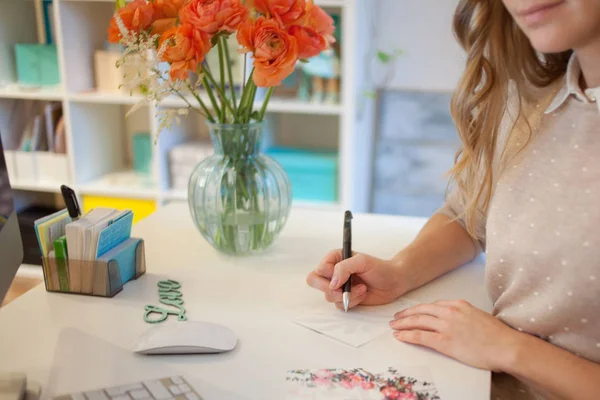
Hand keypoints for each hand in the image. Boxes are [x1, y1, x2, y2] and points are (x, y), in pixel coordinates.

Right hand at [306, 249, 406, 309]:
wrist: (393, 282)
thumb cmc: (379, 268)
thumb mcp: (362, 261)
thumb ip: (344, 268)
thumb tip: (332, 282)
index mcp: (335, 258)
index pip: (319, 268)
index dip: (328, 275)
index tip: (342, 278)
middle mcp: (334, 272)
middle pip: (314, 281)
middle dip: (328, 289)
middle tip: (341, 290)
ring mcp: (338, 286)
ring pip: (328, 296)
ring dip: (346, 295)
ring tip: (362, 289)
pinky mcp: (345, 298)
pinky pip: (339, 305)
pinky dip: (352, 302)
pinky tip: (363, 295)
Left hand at [390, 300, 521, 370]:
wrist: (506, 346)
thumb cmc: (497, 335)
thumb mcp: (477, 316)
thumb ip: (463, 315)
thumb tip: (454, 321)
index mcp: (458, 304)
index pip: (432, 305)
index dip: (419, 309)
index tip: (411, 312)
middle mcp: (450, 312)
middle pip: (421, 311)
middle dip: (406, 314)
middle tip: (396, 318)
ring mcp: (446, 326)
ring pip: (417, 321)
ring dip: (402, 323)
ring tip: (394, 326)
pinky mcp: (445, 341)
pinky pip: (420, 336)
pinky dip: (407, 335)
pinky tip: (400, 336)